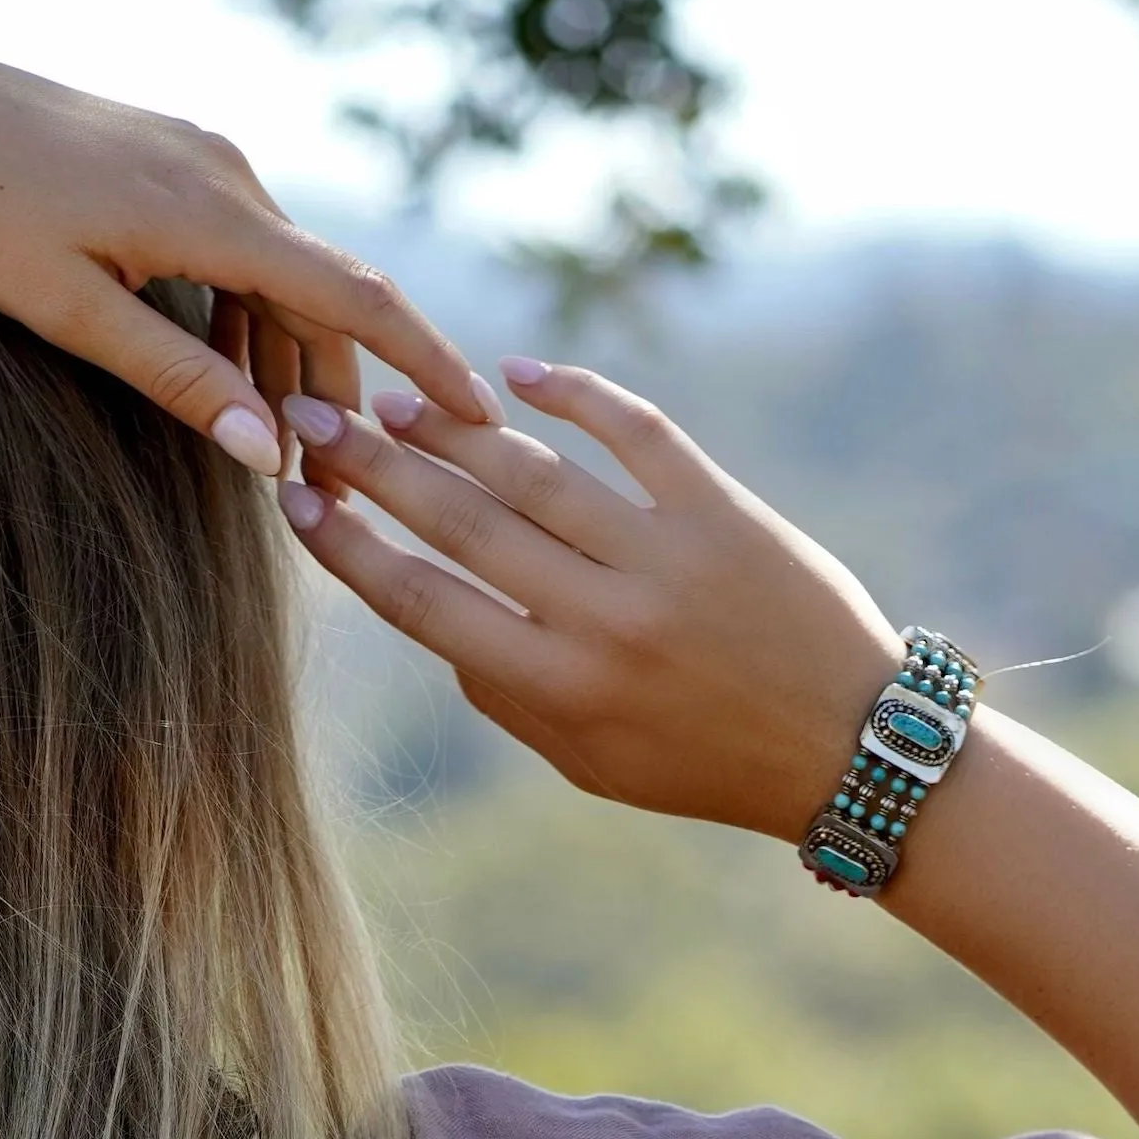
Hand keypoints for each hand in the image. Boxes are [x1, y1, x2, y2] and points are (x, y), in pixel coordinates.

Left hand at [0, 36, 490, 467]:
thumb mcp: (70, 316)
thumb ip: (174, 381)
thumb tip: (265, 455)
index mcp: (212, 213)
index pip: (356, 297)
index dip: (426, 363)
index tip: (481, 419)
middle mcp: (224, 171)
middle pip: (325, 298)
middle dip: (341, 394)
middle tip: (335, 490)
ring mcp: (199, 154)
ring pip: (283, 273)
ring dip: (289, 361)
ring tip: (273, 452)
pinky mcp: (168, 155)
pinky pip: (241, 246)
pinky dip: (251, 316)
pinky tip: (224, 374)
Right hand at [282, 353, 898, 833]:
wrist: (844, 748)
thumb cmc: (704, 763)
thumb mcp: (591, 763)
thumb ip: (509, 698)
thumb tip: (434, 624)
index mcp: (562, 691)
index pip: (425, 606)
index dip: (349, 550)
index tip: (294, 504)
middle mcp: (604, 622)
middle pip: (463, 525)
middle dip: (376, 468)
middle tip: (315, 421)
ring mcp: (665, 559)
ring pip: (533, 473)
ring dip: (452, 430)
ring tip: (394, 403)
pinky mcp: (721, 510)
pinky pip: (634, 430)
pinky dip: (574, 393)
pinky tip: (517, 375)